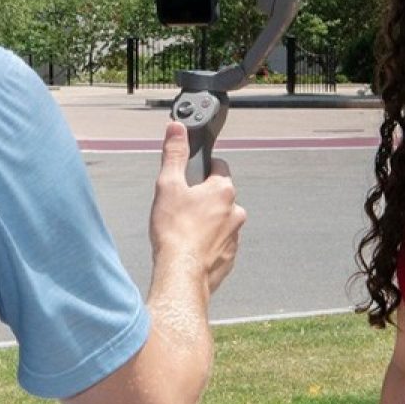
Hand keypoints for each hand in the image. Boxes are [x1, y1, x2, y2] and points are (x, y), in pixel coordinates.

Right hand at [150, 120, 245, 293]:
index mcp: (224, 190)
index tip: (188, 179)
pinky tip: (189, 248)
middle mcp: (236, 212)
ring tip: (183, 232)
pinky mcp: (229, 258)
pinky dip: (206, 244)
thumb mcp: (168, 185)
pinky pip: (218, 244)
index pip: (218, 167)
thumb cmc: (175, 231)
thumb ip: (175, 154)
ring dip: (205, 223)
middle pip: (219, 196)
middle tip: (180, 208)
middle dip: (202, 199)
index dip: (201, 169)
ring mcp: (235, 237)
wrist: (181, 274)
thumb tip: (177, 129)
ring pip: (220, 221)